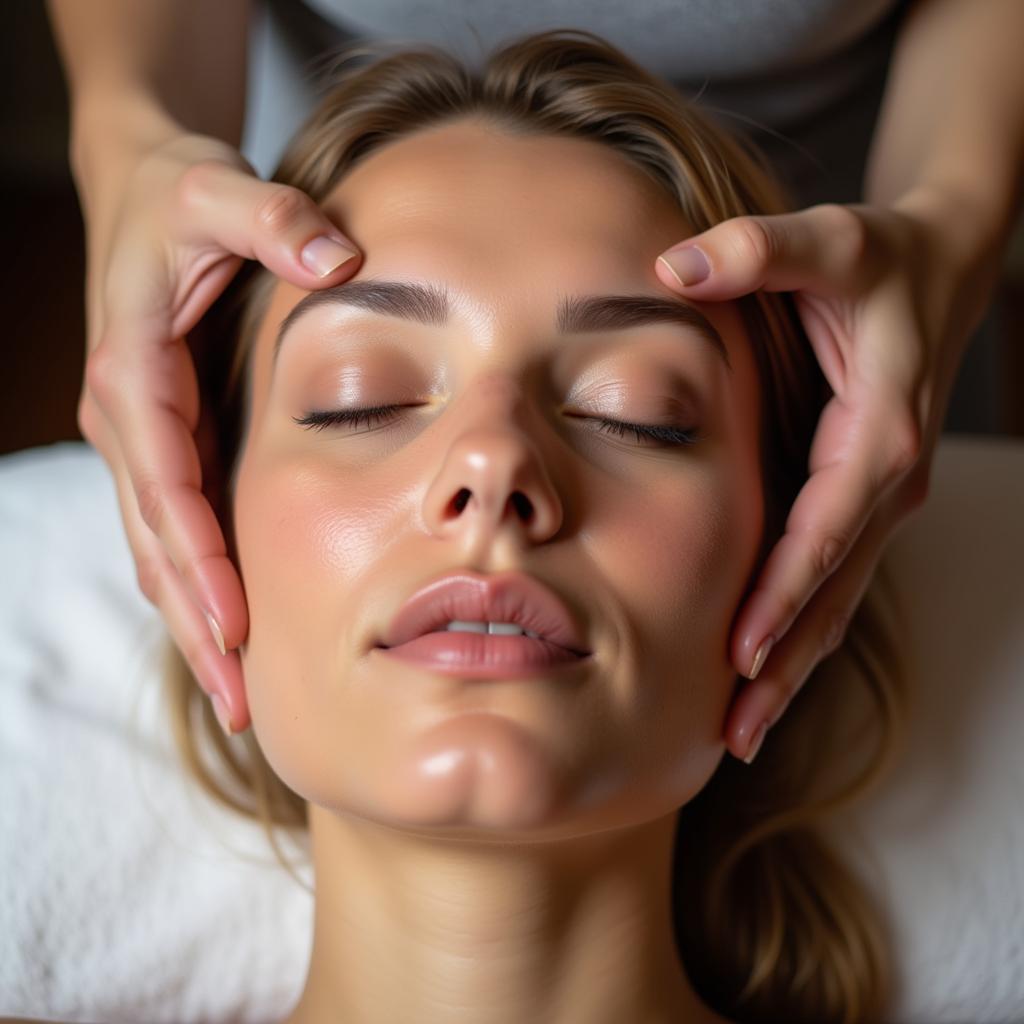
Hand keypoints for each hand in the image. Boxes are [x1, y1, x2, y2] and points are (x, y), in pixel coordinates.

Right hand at [78, 131, 361, 734]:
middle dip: (198, 625)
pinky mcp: (160, 443)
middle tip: (242, 702)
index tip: (237, 630)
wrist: (142, 187)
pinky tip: (230, 634)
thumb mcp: (221, 188)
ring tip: (238, 697)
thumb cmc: (181, 194)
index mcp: (135, 372)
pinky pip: (174, 530)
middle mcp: (127, 418)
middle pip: (159, 543)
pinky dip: (198, 587)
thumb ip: (275, 217)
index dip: (201, 561)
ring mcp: (139, 438)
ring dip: (195, 624)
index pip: (166, 486)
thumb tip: (338, 258)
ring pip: (161, 551)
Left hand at [655, 194, 1002, 762]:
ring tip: (742, 732)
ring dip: (793, 667)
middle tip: (734, 733)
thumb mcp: (829, 241)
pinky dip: (797, 629)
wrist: (943, 263)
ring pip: (835, 600)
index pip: (825, 531)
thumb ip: (756, 252)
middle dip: (785, 665)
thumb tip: (670, 268)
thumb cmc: (882, 256)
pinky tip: (761, 672)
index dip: (784, 594)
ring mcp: (879, 498)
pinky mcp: (861, 500)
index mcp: (878, 433)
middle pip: (833, 592)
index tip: (741, 655)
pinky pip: (829, 579)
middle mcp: (887, 480)